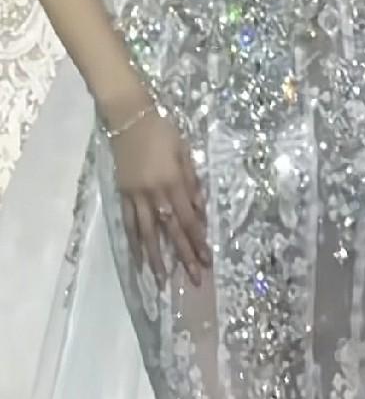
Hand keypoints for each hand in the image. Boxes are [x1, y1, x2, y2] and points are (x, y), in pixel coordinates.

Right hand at [112, 108, 210, 289]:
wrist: (129, 118)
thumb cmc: (162, 132)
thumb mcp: (185, 152)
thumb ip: (192, 183)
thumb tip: (200, 212)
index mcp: (174, 182)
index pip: (189, 219)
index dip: (198, 241)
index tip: (208, 260)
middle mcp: (155, 193)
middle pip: (171, 230)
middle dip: (184, 256)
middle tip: (193, 279)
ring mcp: (137, 196)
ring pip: (147, 232)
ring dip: (156, 258)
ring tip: (161, 280)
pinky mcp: (123, 194)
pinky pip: (129, 222)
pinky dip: (134, 243)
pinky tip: (138, 260)